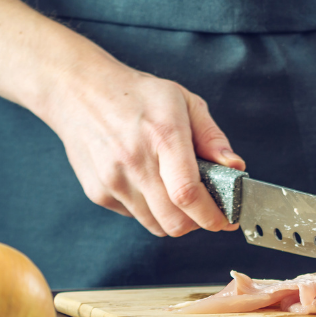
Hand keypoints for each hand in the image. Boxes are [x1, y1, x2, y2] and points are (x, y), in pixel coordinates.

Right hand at [43, 64, 245, 236]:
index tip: (226, 220)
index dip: (212, 216)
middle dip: (198, 223)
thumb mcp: (184, 101)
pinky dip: (150, 210)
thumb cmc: (136, 95)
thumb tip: (235, 167)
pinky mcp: (98, 192)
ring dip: (174, 219)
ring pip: (156, 225)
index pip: (188, 193)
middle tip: (207, 210)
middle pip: (174, 221)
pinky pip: (135, 217)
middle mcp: (135, 161)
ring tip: (178, 194)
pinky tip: (149, 183)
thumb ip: (212, 137)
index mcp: (163, 136)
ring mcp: (112, 180)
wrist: (80, 91)